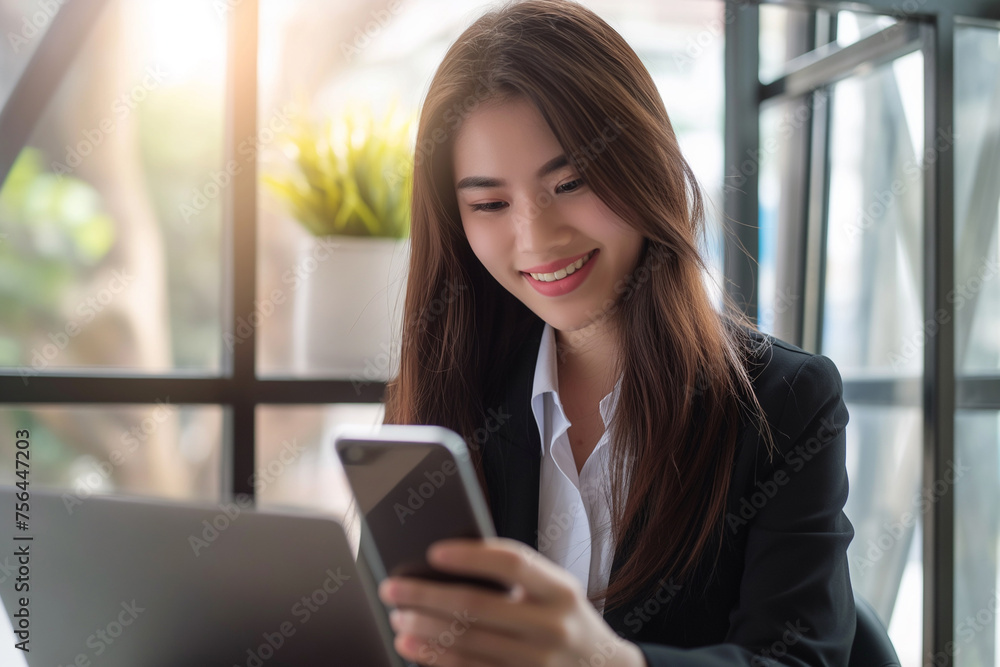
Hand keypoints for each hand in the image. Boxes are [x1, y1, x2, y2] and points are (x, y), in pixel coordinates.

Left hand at [377, 537, 646, 666]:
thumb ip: (518, 575)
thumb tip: (450, 564)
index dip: (470, 556)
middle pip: (477, 607)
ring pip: (467, 644)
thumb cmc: (567, 620)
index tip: (433, 552)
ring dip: (423, 630)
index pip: (512, 562)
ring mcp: (539, 663)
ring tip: (398, 618)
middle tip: (393, 588)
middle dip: (426, 597)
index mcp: (560, 590)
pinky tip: (414, 648)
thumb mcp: (556, 589)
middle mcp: (552, 627)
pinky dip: (437, 659)